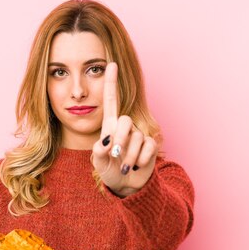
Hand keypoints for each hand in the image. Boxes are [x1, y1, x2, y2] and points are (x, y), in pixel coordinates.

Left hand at [92, 63, 157, 196]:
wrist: (126, 185)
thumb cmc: (110, 170)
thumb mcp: (99, 163)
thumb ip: (98, 153)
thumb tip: (104, 144)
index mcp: (110, 127)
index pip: (111, 101)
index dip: (111, 83)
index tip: (111, 64)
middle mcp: (126, 128)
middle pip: (125, 120)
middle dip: (121, 138)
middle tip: (116, 154)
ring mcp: (139, 135)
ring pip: (137, 137)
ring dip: (130, 156)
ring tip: (126, 168)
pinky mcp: (150, 145)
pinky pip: (148, 147)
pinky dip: (141, 159)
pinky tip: (137, 166)